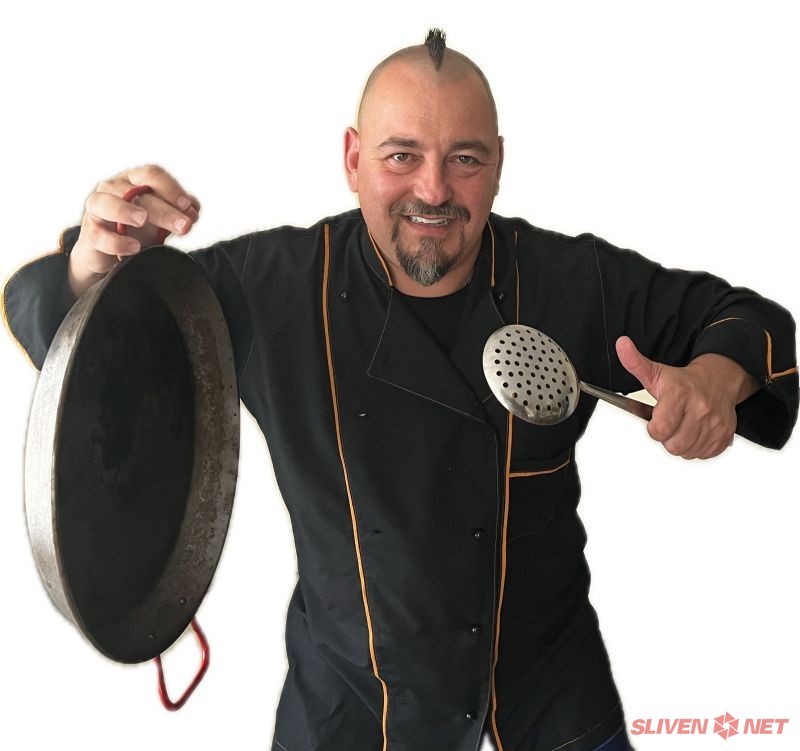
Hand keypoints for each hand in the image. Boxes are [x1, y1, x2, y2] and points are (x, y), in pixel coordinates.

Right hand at [69, 165, 199, 295]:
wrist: (111, 254)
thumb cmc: (138, 229)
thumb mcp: (163, 220)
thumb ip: (180, 213)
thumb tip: (193, 212)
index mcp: (134, 181)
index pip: (152, 175)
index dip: (171, 189)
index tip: (188, 207)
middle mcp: (113, 188)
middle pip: (136, 191)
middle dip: (163, 209)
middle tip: (183, 225)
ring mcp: (97, 208)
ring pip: (107, 203)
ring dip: (125, 210)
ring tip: (142, 220)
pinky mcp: (89, 232)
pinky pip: (99, 234)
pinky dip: (116, 241)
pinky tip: (134, 247)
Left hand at [615, 335, 758, 458]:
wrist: (719, 379)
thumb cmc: (683, 381)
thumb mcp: (656, 371)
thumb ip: (634, 362)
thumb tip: (621, 344)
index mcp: (679, 395)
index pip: (661, 428)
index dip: (654, 429)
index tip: (655, 422)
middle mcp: (700, 409)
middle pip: (674, 445)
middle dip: (668, 438)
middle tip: (670, 424)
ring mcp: (715, 423)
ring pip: (688, 452)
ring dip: (682, 444)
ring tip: (683, 426)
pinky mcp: (725, 435)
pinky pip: (703, 454)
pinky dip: (697, 447)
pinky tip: (695, 431)